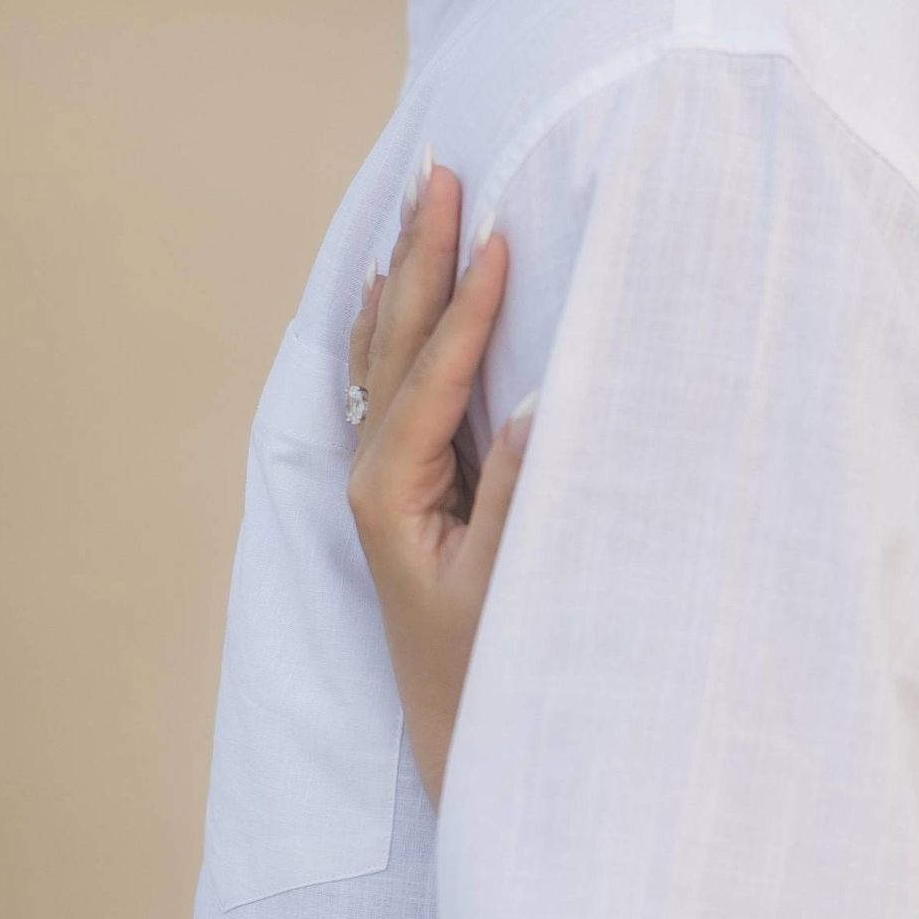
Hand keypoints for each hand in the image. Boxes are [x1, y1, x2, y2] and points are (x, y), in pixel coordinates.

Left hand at [347, 159, 530, 804]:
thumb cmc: (492, 673)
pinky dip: (395, 323)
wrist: (461, 744)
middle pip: (398, 344)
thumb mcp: (509, 589)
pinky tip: (392, 284)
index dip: (468, 305)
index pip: (433, 377)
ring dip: (410, 272)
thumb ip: (520, 497)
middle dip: (423, 256)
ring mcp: (383, 479)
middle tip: (440, 174)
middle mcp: (376, 477)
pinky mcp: (402, 486)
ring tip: (421, 200)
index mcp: (393, 496)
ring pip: (389, 352)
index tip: (497, 235)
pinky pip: (391, 380)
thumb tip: (542, 403)